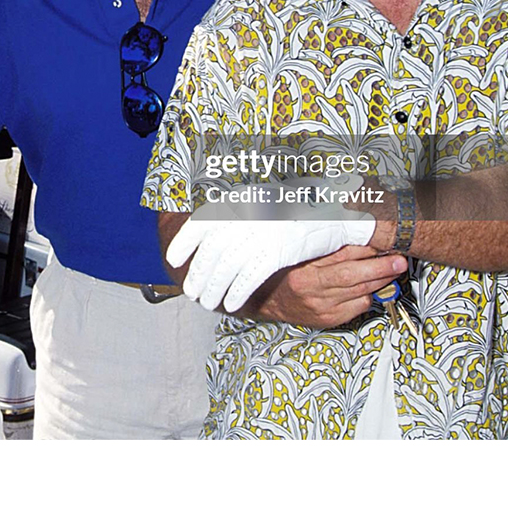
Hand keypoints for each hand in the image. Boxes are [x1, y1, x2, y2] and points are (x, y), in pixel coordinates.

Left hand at [168, 211, 374, 313]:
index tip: (173, 259)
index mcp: (239, 201)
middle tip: (191, 291)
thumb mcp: (260, 203)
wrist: (334, 209)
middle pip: (212, 250)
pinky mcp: (279, 250)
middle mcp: (247, 216)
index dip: (184, 241)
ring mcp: (263, 233)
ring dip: (213, 288)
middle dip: (198, 273)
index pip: (202, 221)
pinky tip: (230, 305)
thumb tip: (209, 234)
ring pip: (227, 266)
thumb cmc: (294, 208)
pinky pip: (250, 276)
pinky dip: (237, 292)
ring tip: (206, 303)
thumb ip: (237, 216)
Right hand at [242, 243, 408, 327]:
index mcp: (303, 266)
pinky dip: (369, 296)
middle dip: (380, 267)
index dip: (364, 248)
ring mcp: (321, 305)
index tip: (381, 241)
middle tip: (399, 260)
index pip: (340, 254)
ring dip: (380, 281)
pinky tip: (373, 288)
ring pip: (359, 292)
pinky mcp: (329, 319)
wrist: (267, 300)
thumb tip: (355, 231)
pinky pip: (357, 308)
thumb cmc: (284, 272)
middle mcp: (311, 286)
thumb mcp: (301, 253)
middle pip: (352, 275)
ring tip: (394, 270)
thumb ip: (326, 244)